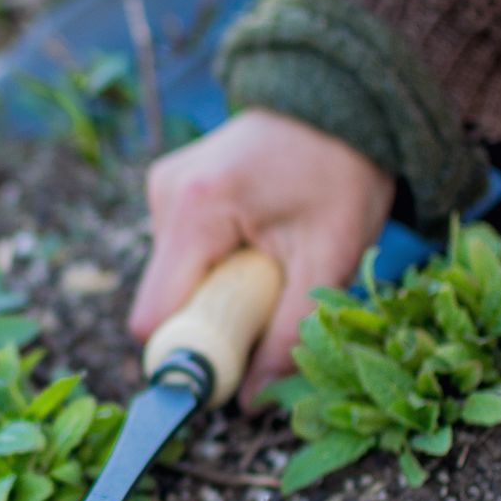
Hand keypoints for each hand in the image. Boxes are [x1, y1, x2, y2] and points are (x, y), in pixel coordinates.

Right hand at [129, 109, 394, 409]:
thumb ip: (289, 336)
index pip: (155, 317)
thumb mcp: (329, 259)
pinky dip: (211, 261)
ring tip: (265, 256)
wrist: (345, 97)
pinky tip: (249, 236)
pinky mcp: (170, 184)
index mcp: (197, 210)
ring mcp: (163, 186)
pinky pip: (179, 251)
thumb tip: (250, 403)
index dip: (186, 351)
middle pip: (163, 300)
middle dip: (209, 316)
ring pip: (171, 277)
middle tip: (265, 296)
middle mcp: (166, 195)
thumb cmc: (343, 171)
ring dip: (213, 287)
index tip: (228, 360)